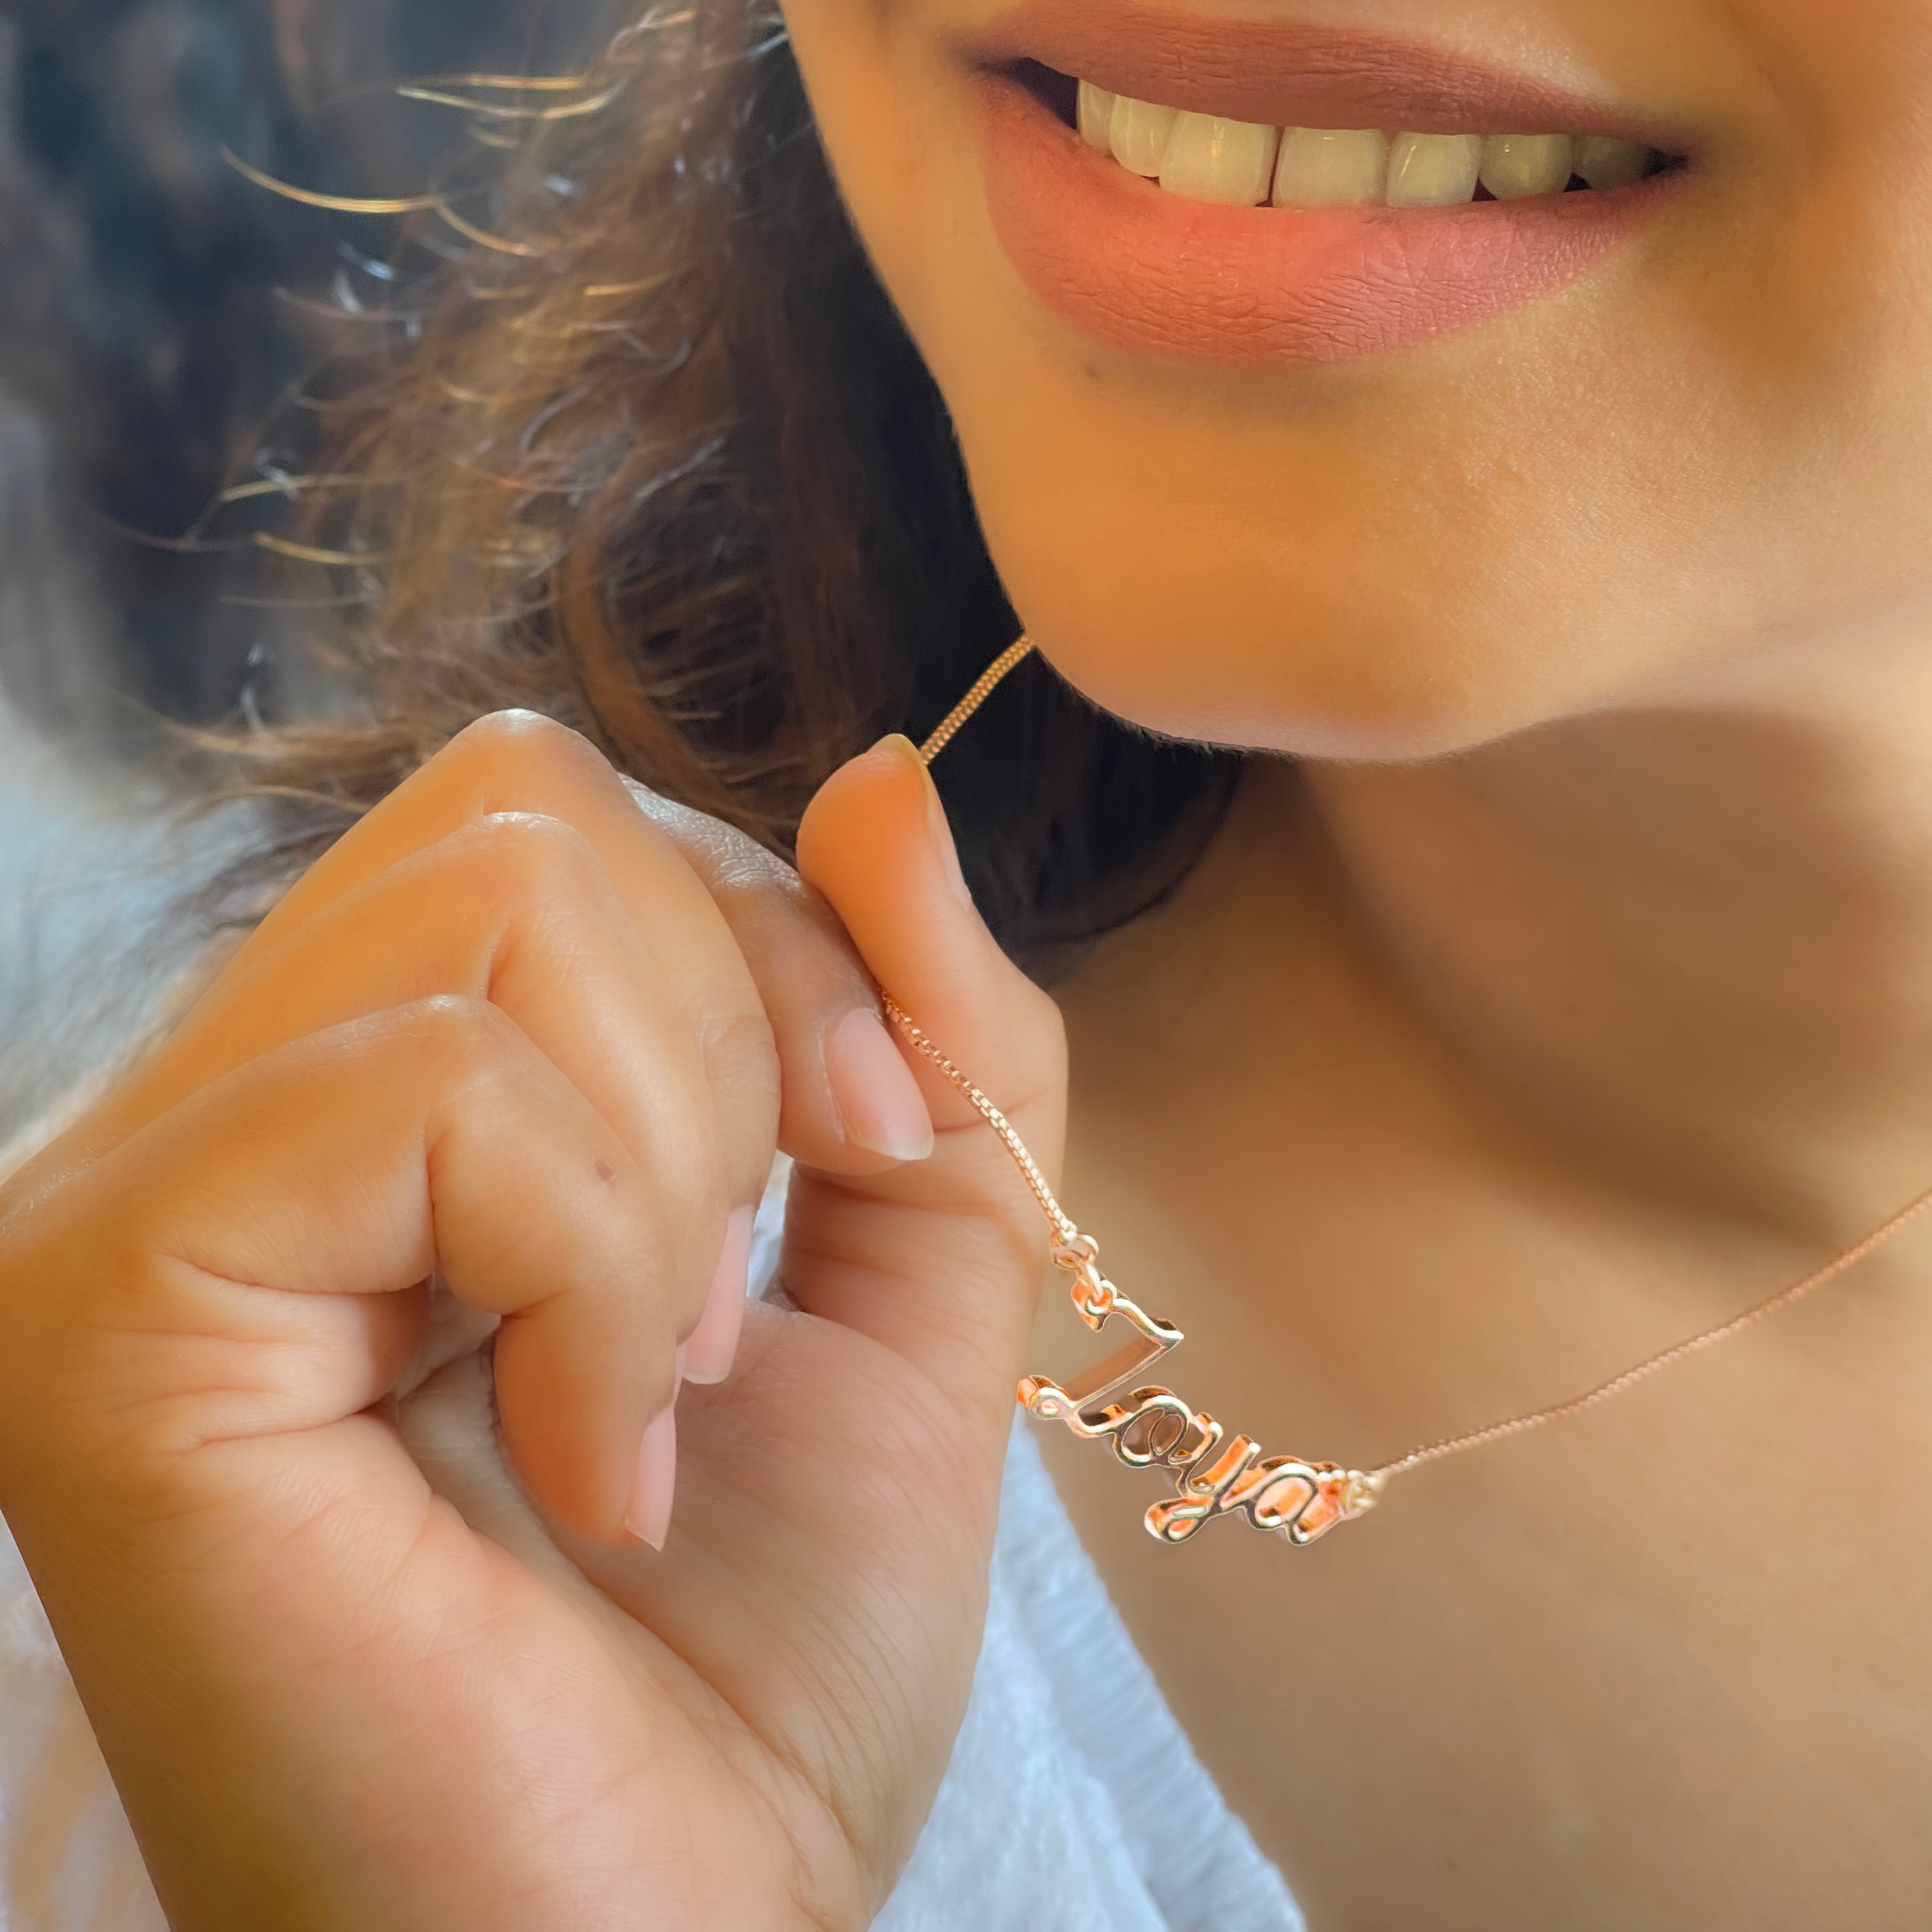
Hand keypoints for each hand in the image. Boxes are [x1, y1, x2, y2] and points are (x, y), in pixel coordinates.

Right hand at [0, 713, 1064, 1930]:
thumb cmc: (758, 1650)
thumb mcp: (916, 1271)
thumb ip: (925, 1016)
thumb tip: (882, 771)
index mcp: (370, 1092)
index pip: (564, 815)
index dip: (777, 953)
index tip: (856, 1154)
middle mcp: (213, 1110)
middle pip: (529, 814)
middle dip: (731, 1045)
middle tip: (723, 1305)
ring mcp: (131, 1194)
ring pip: (497, 912)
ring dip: (672, 1165)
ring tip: (644, 1390)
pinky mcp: (104, 1295)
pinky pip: (434, 1092)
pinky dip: (596, 1268)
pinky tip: (590, 1460)